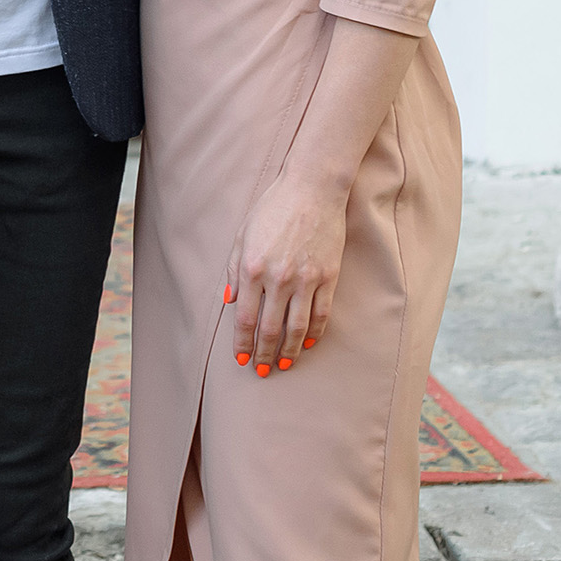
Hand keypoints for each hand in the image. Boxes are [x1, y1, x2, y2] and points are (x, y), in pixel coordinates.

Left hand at [228, 168, 344, 377]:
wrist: (312, 189)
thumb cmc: (273, 209)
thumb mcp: (243, 235)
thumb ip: (234, 270)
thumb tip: (232, 302)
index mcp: (253, 268)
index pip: (245, 317)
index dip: (242, 342)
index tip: (241, 358)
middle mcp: (278, 278)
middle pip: (270, 329)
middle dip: (263, 353)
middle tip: (261, 370)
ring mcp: (306, 279)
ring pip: (297, 328)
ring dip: (287, 351)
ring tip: (282, 364)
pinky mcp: (328, 277)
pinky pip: (321, 314)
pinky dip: (314, 333)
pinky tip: (306, 344)